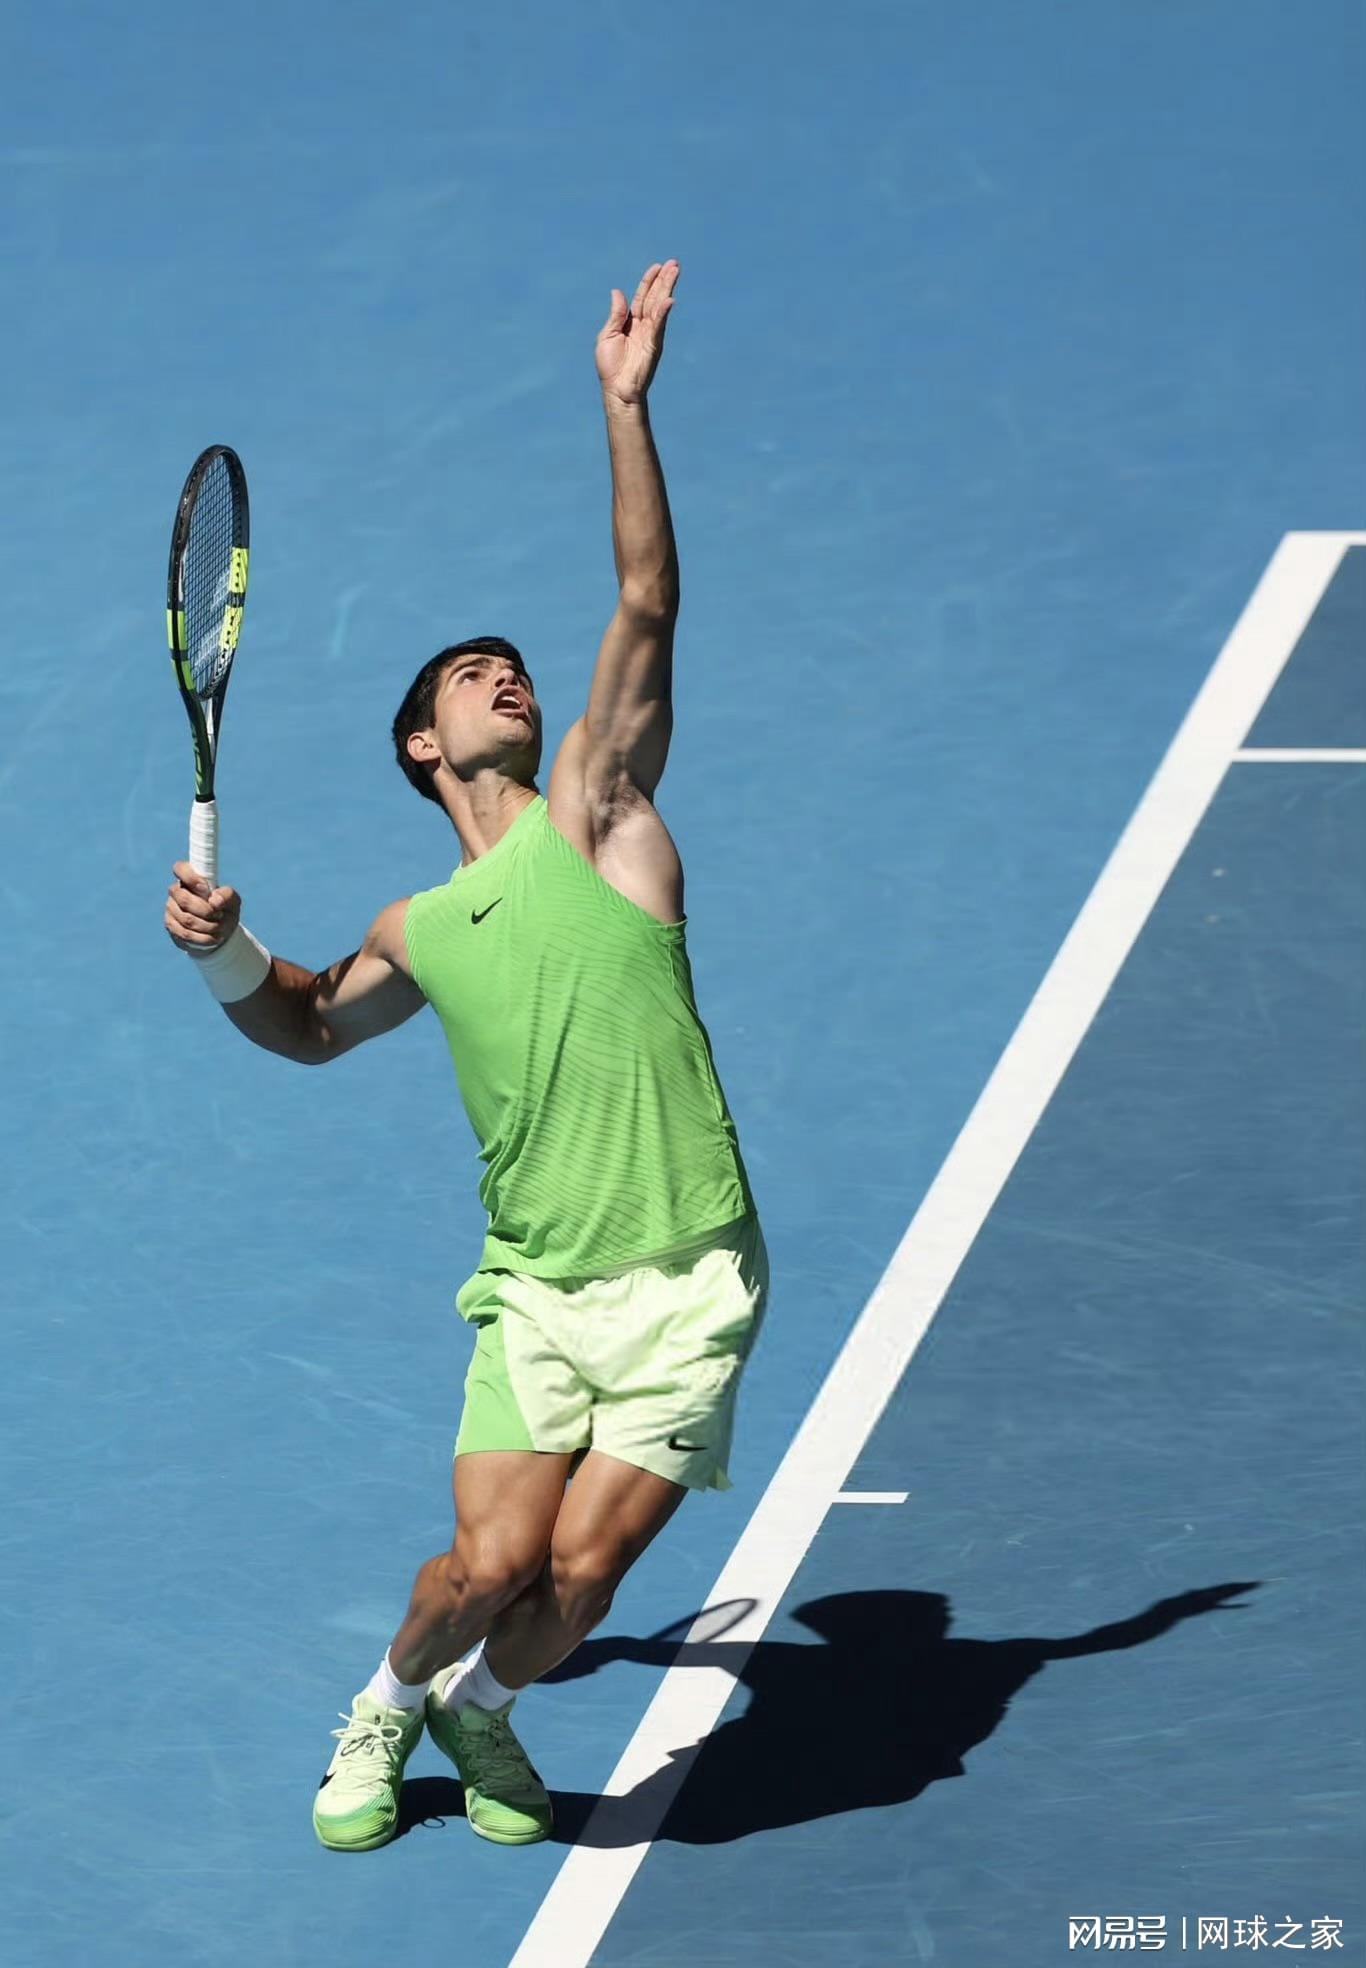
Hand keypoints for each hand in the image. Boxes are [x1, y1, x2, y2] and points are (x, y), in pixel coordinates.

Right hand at [165, 862, 241, 954]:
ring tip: (220, 928)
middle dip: (205, 910)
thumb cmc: (225, 910)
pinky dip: (203, 938)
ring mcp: (171, 908)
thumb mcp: (233, 901)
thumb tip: (214, 900)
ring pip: (186, 919)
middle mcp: (176, 891)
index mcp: (190, 879)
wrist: (219, 932)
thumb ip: (227, 895)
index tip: (205, 888)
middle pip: (183, 899)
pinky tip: (213, 938)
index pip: (180, 868)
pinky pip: (185, 933)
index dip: (190, 877)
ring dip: (208, 926)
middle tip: (219, 915)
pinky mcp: (171, 925)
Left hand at [595, 260, 679, 405]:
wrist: (617, 390)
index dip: (649, 281)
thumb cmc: (611, 366)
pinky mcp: (653, 345)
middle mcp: (644, 326)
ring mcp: (650, 334)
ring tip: (675, 271)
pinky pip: (659, 326)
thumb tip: (618, 292)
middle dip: (664, 280)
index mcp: (631, 322)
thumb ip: (616, 315)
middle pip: (655, 297)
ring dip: (667, 288)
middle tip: (674, 263)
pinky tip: (669, 300)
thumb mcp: (608, 335)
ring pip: (659, 306)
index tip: (657, 267)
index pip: (642, 297)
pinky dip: (663, 313)